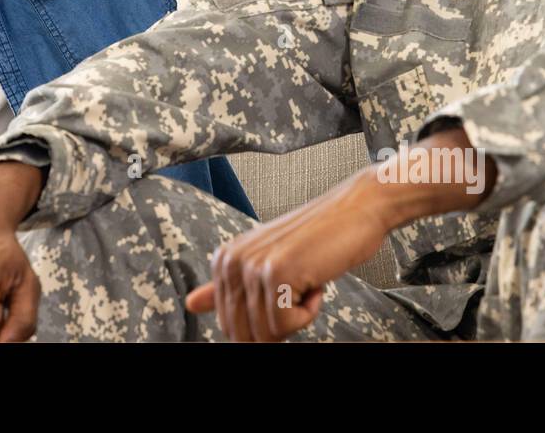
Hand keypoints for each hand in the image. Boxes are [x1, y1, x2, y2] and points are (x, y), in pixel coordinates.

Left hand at [185, 169, 393, 341]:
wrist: (354, 211)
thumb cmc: (316, 239)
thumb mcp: (266, 261)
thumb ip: (227, 286)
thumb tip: (190, 304)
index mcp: (224, 260)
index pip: (230, 324)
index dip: (264, 322)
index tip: (284, 295)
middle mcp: (232, 261)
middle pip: (244, 334)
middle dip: (278, 324)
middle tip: (297, 290)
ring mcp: (253, 267)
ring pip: (268, 333)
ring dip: (297, 316)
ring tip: (307, 279)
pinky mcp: (277, 274)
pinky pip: (287, 326)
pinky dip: (309, 312)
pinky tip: (315, 280)